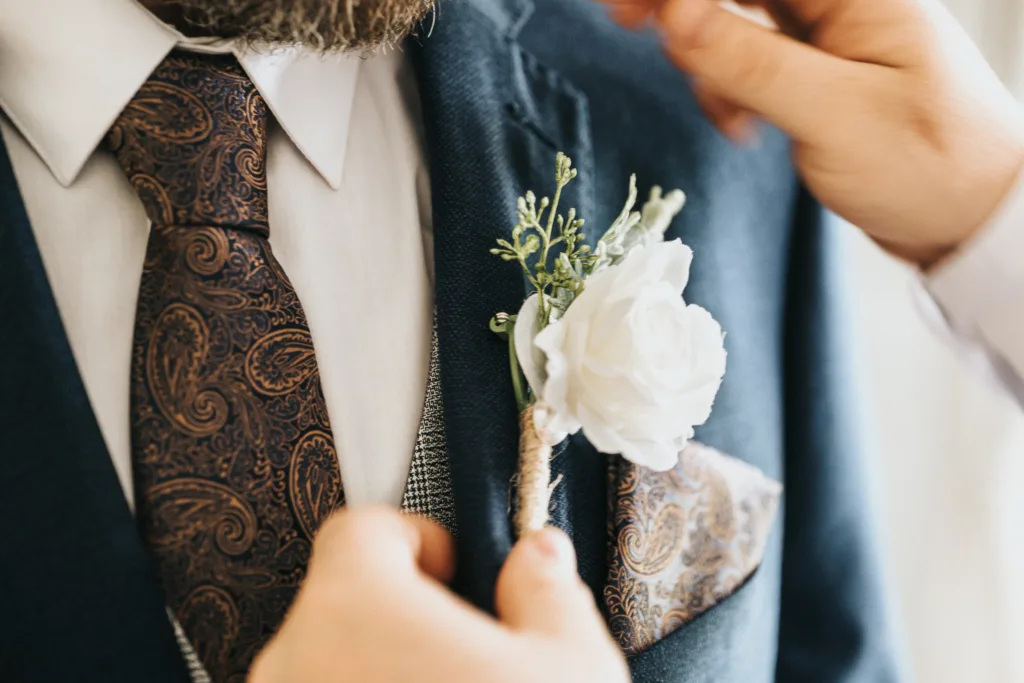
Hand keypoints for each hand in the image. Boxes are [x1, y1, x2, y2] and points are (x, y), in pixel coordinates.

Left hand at [248, 507, 629, 682]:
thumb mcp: (568, 665)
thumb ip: (547, 590)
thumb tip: (539, 555)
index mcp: (357, 609)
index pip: (359, 529)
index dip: (415, 539)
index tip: (451, 570)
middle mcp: (296, 663)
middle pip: (343, 601)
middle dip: (402, 614)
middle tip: (463, 649)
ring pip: (328, 665)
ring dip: (378, 668)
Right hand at [604, 0, 1023, 266]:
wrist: (970, 218)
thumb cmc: (929, 164)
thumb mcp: (835, 116)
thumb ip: (753, 64)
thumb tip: (678, 19)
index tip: (634, 12)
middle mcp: (836, 7)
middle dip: (678, 8)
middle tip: (623, 20)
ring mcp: (824, 40)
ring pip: (733, 24)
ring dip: (706, 63)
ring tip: (727, 116)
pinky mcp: (812, 77)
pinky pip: (748, 64)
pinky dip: (729, 92)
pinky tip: (744, 128)